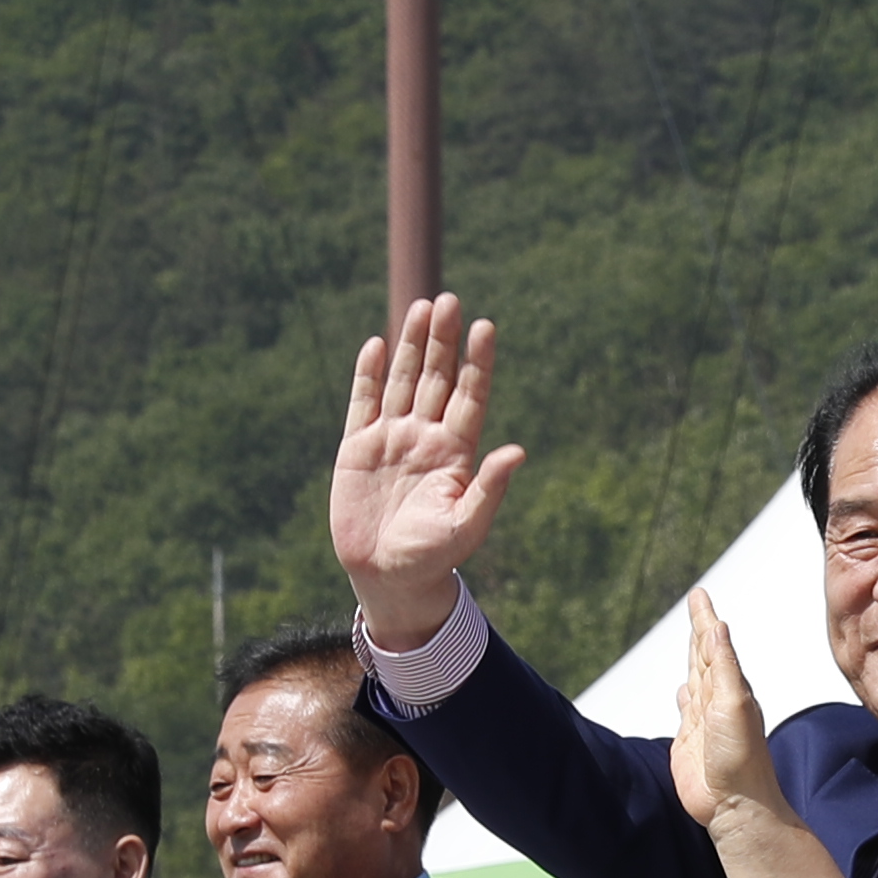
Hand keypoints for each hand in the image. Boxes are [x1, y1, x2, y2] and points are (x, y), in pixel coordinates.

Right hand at [328, 292, 523, 641]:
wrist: (387, 577)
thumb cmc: (434, 557)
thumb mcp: (466, 525)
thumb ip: (490, 488)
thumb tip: (519, 451)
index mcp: (456, 452)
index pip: (470, 395)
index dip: (478, 361)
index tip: (485, 326)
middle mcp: (426, 437)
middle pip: (436, 378)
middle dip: (442, 340)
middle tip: (448, 300)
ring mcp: (392, 440)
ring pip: (402, 382)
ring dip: (410, 346)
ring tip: (420, 307)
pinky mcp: (358, 449)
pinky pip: (364, 403)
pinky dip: (368, 375)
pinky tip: (375, 344)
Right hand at [671, 590, 789, 832]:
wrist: (736, 805)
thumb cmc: (741, 759)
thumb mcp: (734, 704)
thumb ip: (724, 667)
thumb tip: (719, 629)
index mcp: (730, 688)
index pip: (714, 644)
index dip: (705, 619)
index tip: (699, 595)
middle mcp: (717, 701)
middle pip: (704, 656)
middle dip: (699, 629)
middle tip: (696, 604)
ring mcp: (703, 722)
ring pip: (696, 680)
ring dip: (693, 659)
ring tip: (692, 640)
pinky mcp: (689, 743)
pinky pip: (686, 711)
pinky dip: (684, 696)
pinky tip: (684, 691)